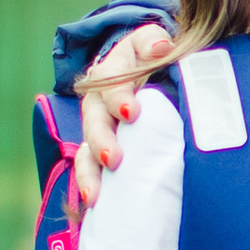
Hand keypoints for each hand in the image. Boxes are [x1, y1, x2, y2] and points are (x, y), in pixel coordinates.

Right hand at [72, 24, 177, 203]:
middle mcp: (98, 102)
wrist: (147, 72)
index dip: (119, 97)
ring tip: (95, 195)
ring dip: (89, 172)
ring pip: (86, 150)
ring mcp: (97, 128)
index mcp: (111, 72)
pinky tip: (93, 206)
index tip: (132, 112)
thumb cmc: (155, 59)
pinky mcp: (99, 151)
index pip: (110, 82)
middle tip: (113, 159)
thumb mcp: (154, 44)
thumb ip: (154, 42)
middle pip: (94, 121)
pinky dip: (90, 187)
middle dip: (102, 140)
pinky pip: (89, 170)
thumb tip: (162, 46)